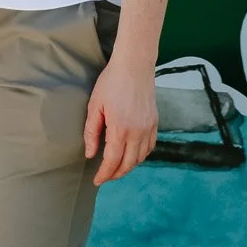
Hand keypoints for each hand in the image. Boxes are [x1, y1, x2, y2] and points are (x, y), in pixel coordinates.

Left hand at [83, 56, 156, 184]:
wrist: (134, 65)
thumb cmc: (111, 82)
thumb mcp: (95, 105)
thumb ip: (91, 132)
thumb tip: (91, 154)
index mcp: (120, 129)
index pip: (112, 161)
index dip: (104, 174)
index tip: (97, 181)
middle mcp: (137, 132)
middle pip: (128, 164)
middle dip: (116, 174)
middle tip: (105, 177)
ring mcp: (148, 128)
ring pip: (140, 158)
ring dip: (128, 166)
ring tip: (116, 167)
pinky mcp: (155, 123)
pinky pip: (150, 147)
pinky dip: (140, 155)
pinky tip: (132, 154)